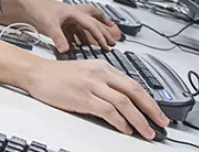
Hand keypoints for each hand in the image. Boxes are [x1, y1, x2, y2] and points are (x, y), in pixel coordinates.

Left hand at [23, 0, 120, 52]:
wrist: (25, 4)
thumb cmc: (37, 7)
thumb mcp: (49, 24)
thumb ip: (59, 38)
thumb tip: (66, 50)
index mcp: (73, 12)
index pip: (92, 25)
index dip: (101, 35)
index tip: (107, 45)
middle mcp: (72, 16)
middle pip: (92, 23)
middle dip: (103, 32)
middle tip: (112, 41)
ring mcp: (66, 20)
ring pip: (84, 29)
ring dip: (91, 37)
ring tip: (99, 45)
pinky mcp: (60, 25)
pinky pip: (74, 33)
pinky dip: (79, 40)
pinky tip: (79, 47)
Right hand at [25, 59, 169, 137]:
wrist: (37, 73)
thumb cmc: (59, 75)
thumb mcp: (87, 72)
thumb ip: (105, 84)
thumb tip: (124, 103)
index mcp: (104, 67)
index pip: (134, 83)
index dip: (150, 100)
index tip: (158, 112)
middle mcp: (101, 73)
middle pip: (135, 91)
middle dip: (152, 109)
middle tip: (162, 122)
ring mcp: (92, 84)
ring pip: (124, 103)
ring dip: (139, 120)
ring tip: (146, 131)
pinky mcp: (82, 97)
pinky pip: (108, 110)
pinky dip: (120, 121)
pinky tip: (125, 129)